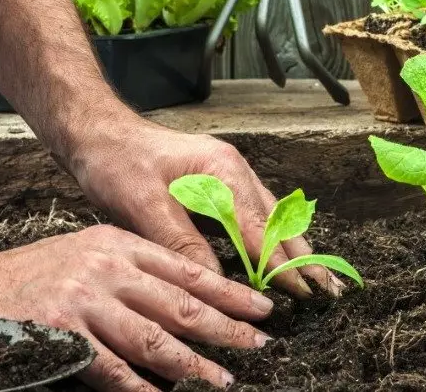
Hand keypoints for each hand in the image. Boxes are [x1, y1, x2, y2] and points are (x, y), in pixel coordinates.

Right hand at [0, 223, 272, 390]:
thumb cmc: (30, 277)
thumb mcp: (86, 253)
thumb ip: (131, 271)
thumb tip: (183, 302)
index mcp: (117, 244)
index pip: (186, 268)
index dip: (228, 291)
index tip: (260, 307)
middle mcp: (106, 268)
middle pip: (180, 302)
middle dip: (226, 326)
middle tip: (259, 344)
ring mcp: (84, 301)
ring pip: (154, 338)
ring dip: (194, 363)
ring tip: (224, 379)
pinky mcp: (61, 335)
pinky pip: (112, 369)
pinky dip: (141, 387)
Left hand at [68, 121, 342, 296]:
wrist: (96, 132)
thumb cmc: (116, 162)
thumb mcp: (144, 205)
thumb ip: (182, 243)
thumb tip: (215, 283)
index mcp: (222, 171)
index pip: (260, 229)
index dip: (281, 264)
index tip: (304, 293)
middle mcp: (233, 171)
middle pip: (277, 221)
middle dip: (303, 257)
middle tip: (328, 290)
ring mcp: (227, 175)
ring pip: (270, 217)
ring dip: (292, 248)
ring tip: (315, 279)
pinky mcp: (217, 183)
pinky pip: (253, 215)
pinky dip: (270, 239)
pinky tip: (278, 257)